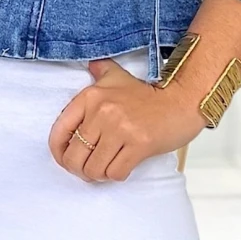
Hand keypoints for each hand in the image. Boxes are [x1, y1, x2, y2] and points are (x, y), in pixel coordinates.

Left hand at [48, 57, 206, 180]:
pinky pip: (115, 173)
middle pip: (74, 156)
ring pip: (93, 169)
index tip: (65, 158)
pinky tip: (121, 167)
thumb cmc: (149, 96)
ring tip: (104, 169)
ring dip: (97, 175)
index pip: (60, 131)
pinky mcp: (139, 145)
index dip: (58, 151)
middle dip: (78, 169)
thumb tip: (89, 64)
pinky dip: (115, 175)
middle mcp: (102, 112)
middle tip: (88, 169)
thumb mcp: (118, 77)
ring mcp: (120, 129)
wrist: (182, 101)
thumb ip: (100, 69)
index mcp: (91, 97)